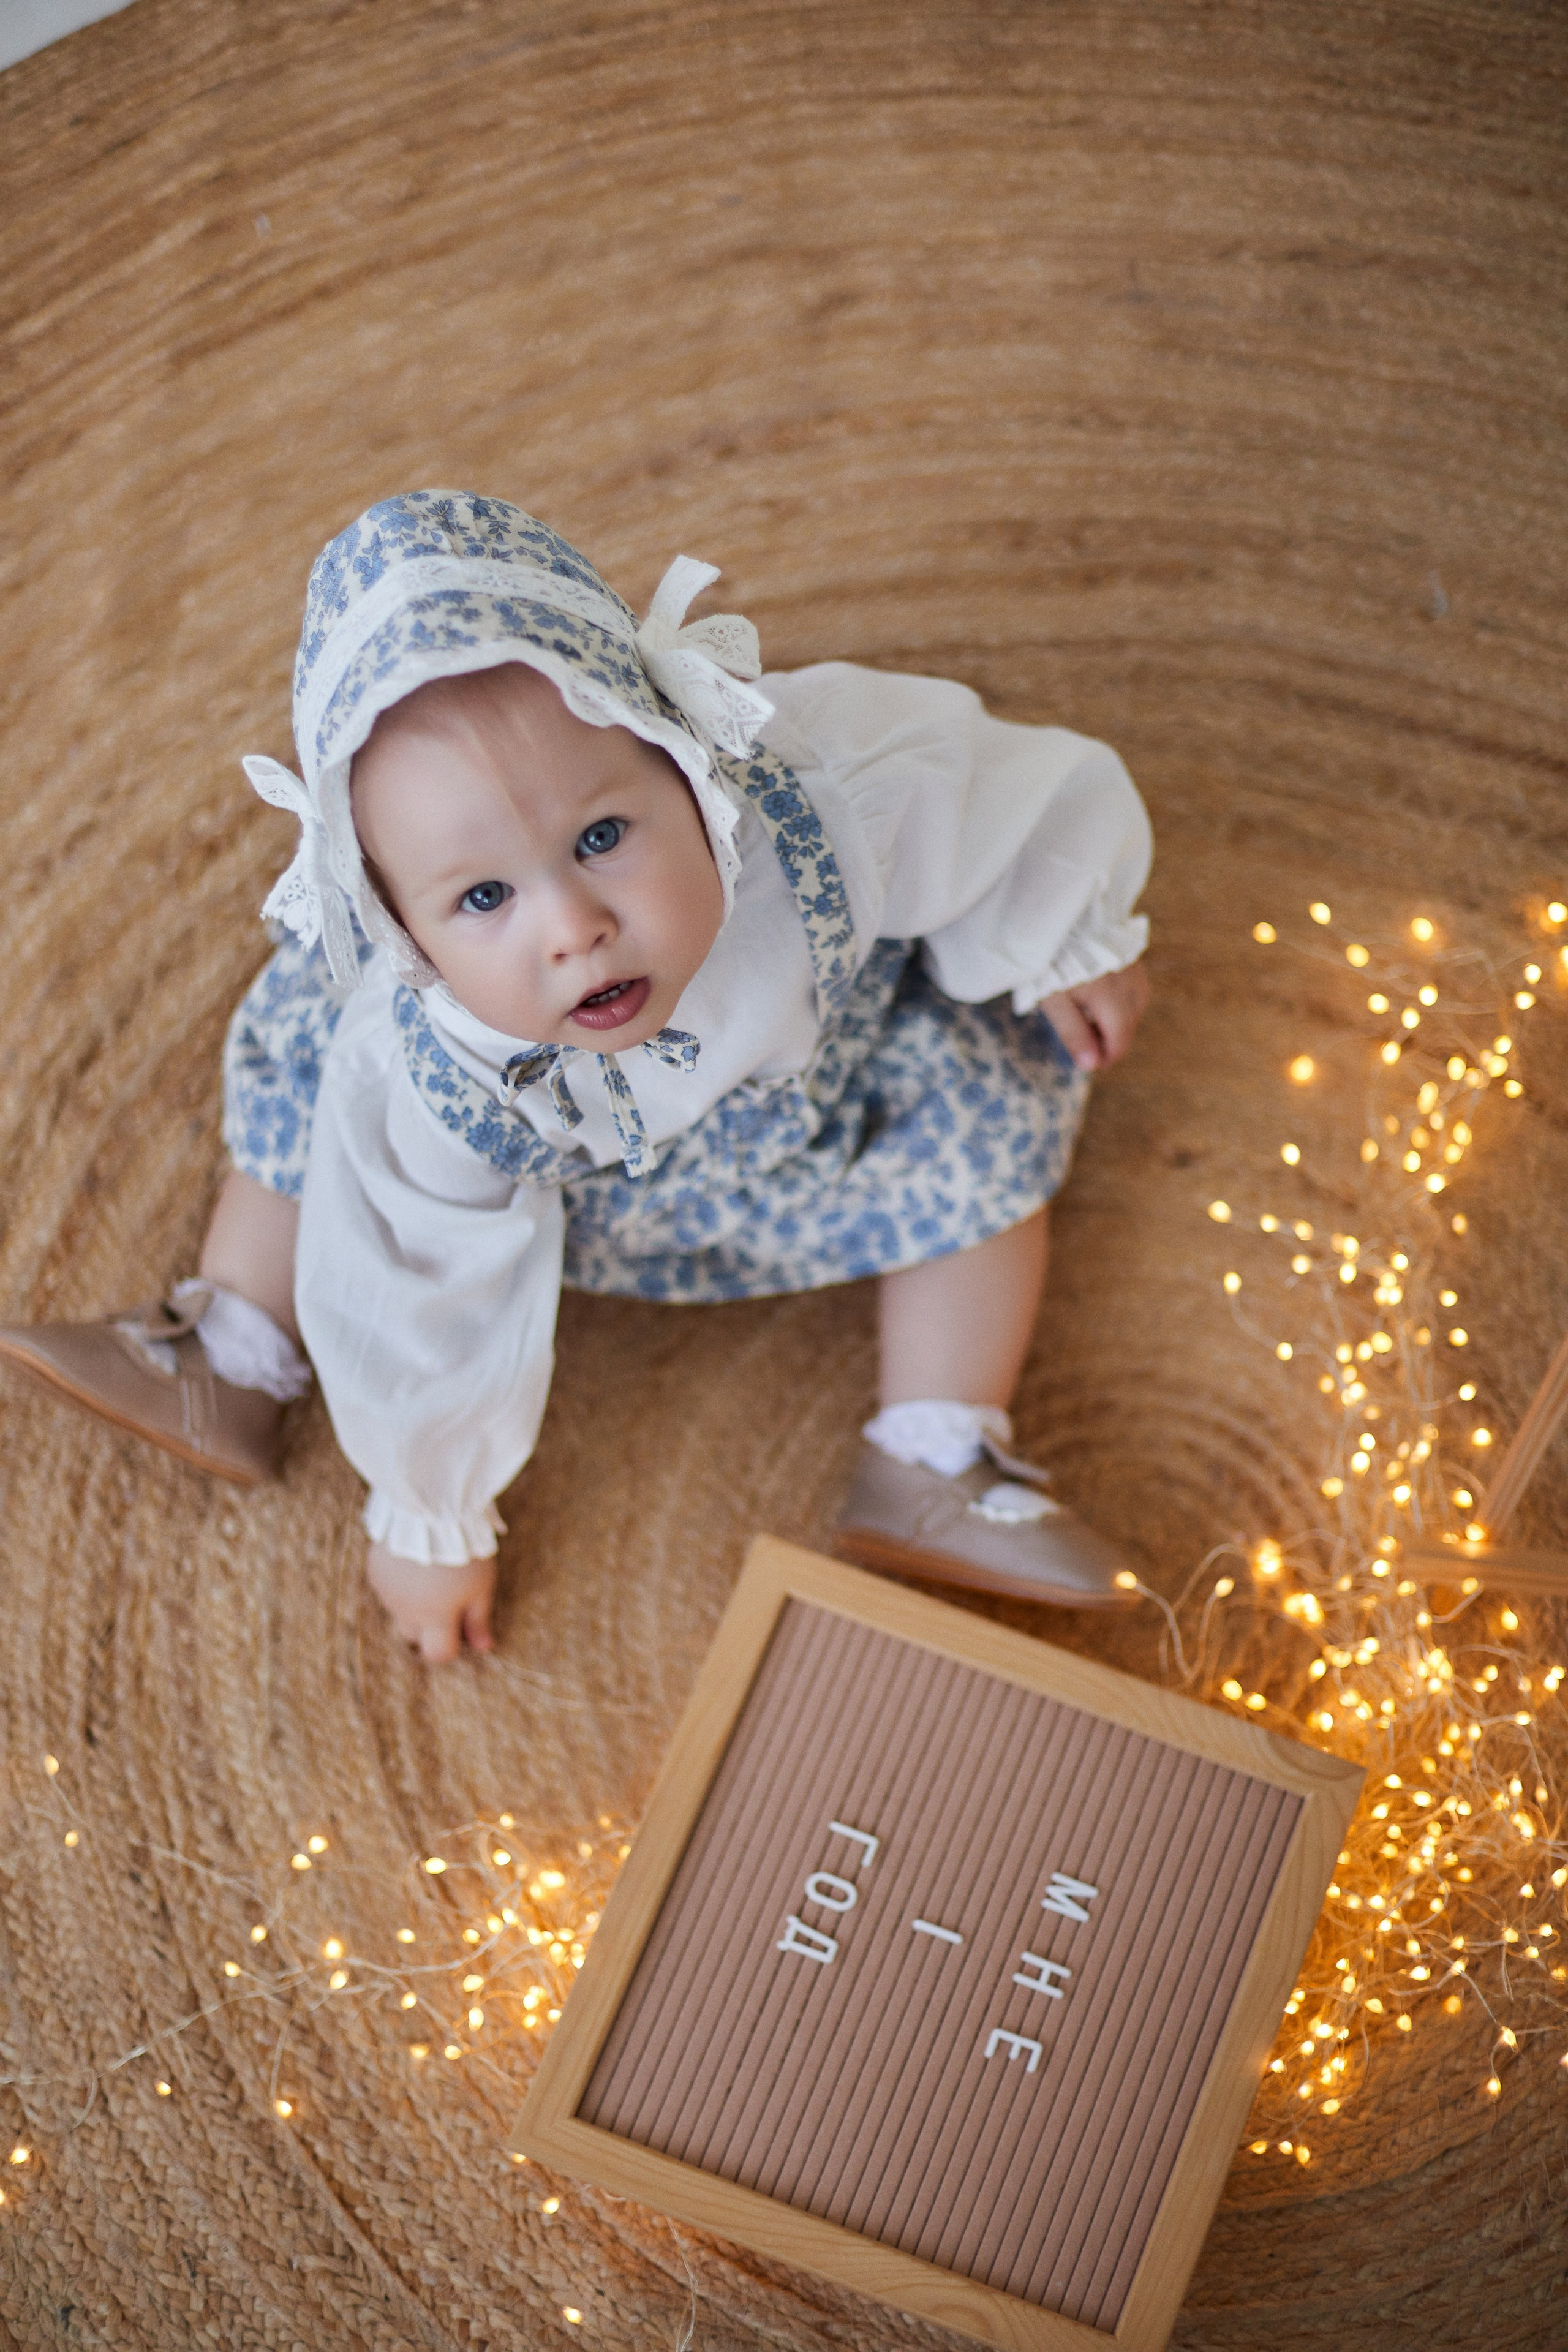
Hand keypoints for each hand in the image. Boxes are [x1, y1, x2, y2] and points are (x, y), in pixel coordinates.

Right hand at [366, 1540, 495, 1663]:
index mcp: (435, 1618)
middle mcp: (406, 1611)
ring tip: (429, 1574)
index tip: (460, 1627)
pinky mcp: (376, 1572)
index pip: (437, 1653)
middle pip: (414, 1635)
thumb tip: (484, 1646)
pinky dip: (398, 1582)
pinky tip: (412, 1563)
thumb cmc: (465, 1550)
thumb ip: (478, 1619)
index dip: (450, 1645)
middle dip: (428, 1625)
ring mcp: (387, 1592)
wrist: (432, 1510)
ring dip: (411, 1603)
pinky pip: (386, 1588)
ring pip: (398, 1611)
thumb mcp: (481, 1585)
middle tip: (444, 1598)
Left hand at [1038, 961, 1148, 1072]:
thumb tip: (1091, 1065)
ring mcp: (1130, 965)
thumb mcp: (1053, 1000)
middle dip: (1113, 1040)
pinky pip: (1135, 984)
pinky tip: (1105, 999)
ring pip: (1136, 1003)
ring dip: (1120, 1019)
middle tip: (1091, 1049)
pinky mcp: (1128, 952)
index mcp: (1108, 996)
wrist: (1057, 913)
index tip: (1093, 1065)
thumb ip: (1073, 1033)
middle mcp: (1126, 981)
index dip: (1108, 1056)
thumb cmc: (1051, 958)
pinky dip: (1124, 999)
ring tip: (1095, 1024)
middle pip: (1130, 1023)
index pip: (1119, 1037)